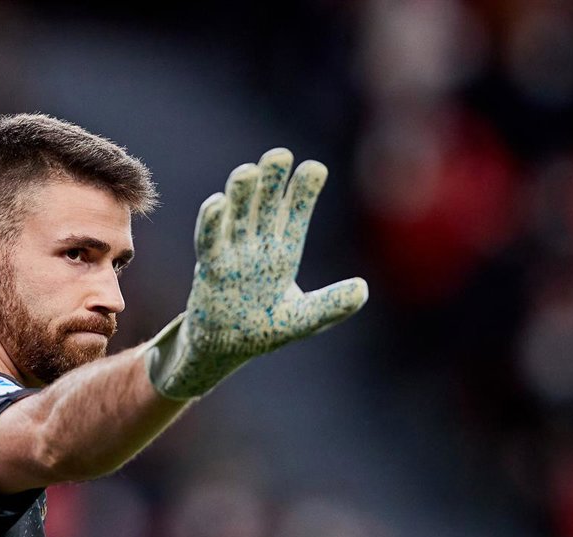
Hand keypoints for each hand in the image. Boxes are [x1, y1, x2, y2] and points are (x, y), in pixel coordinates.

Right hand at [144, 148, 368, 398]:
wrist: (226, 346)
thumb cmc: (265, 329)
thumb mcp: (304, 320)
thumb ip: (331, 305)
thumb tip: (363, 289)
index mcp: (283, 252)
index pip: (294, 215)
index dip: (303, 192)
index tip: (315, 169)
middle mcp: (257, 245)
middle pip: (265, 206)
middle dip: (272, 181)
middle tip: (280, 155)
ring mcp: (232, 253)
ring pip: (238, 216)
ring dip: (242, 194)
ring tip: (248, 171)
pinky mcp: (210, 268)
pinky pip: (209, 241)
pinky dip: (212, 223)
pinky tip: (217, 202)